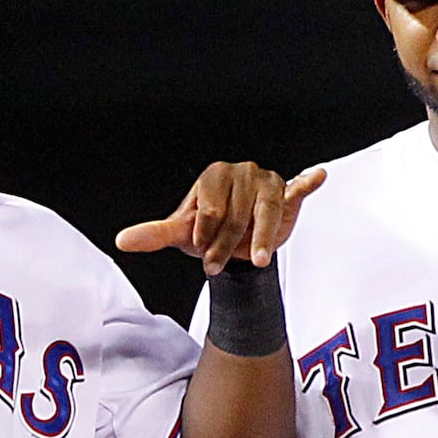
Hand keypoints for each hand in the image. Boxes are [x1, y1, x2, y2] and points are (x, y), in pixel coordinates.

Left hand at [116, 163, 326, 275]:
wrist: (237, 244)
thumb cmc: (210, 232)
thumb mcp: (182, 234)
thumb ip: (154, 235)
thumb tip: (121, 240)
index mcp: (212, 176)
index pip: (210, 208)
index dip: (205, 235)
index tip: (202, 251)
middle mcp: (240, 172)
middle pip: (237, 214)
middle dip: (227, 245)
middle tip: (218, 265)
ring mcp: (266, 181)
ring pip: (265, 210)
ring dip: (261, 238)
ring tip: (258, 259)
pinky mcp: (287, 193)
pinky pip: (298, 187)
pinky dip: (307, 182)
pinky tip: (316, 176)